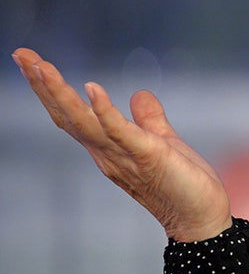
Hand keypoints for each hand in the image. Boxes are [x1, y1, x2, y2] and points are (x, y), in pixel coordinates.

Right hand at [12, 48, 232, 241]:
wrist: (201, 218)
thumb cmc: (182, 183)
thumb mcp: (162, 141)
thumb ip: (148, 119)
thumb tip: (139, 94)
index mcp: (108, 146)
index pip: (71, 114)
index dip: (50, 88)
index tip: (31, 59)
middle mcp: (106, 152)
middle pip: (67, 114)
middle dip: (43, 84)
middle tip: (22, 55)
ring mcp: (123, 155)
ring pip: (84, 121)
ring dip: (62, 93)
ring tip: (41, 66)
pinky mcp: (147, 155)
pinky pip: (120, 131)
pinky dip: (104, 110)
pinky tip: (92, 88)